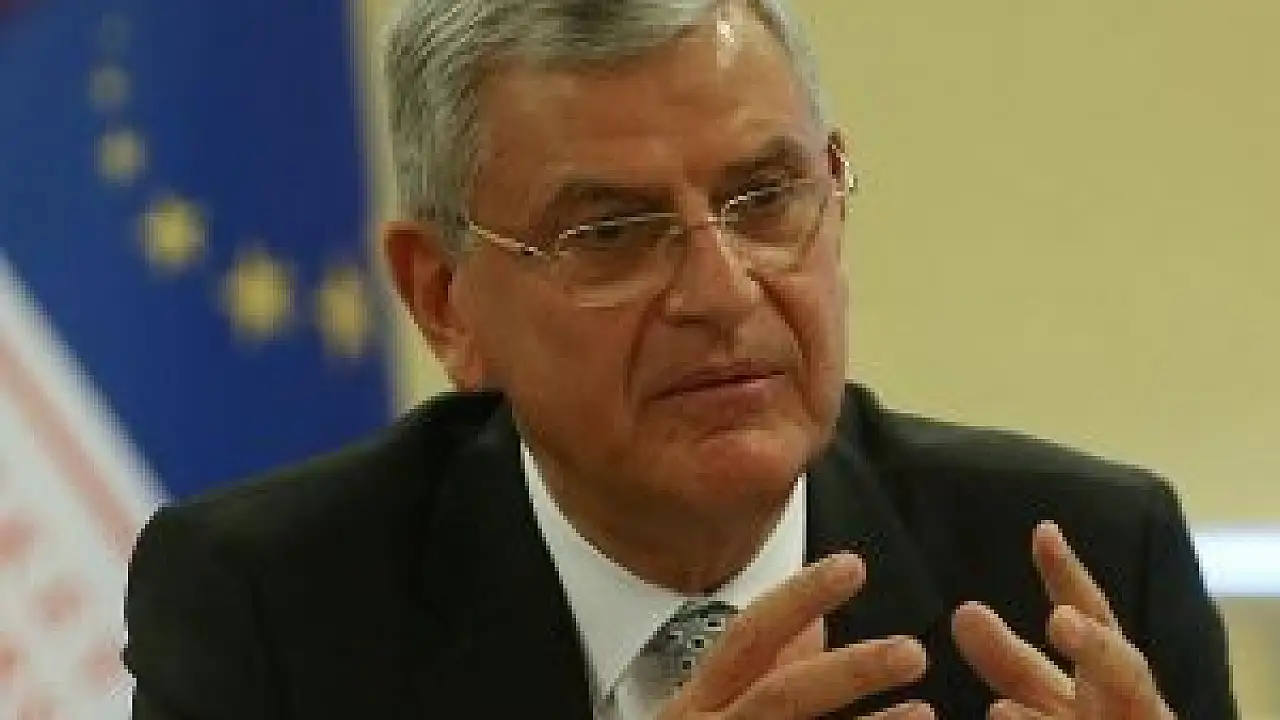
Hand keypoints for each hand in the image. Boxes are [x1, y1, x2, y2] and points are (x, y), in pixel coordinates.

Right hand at [658, 553, 933, 719]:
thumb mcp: (706, 716)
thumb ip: (756, 675)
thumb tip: (810, 628)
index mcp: (697, 705)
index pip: (750, 637)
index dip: (801, 597)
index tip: (851, 567)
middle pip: (783, 695)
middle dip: (850, 671)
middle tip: (911, 653)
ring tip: (924, 711)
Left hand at [952, 522, 1173, 718]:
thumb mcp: (1042, 696)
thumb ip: (1009, 661)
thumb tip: (966, 613)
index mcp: (1104, 678)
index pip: (1093, 615)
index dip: (1070, 577)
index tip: (1044, 532)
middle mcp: (1123, 703)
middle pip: (1122, 668)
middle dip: (1095, 645)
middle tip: (1060, 620)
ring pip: (1121, 701)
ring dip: (1059, 716)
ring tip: (1004, 712)